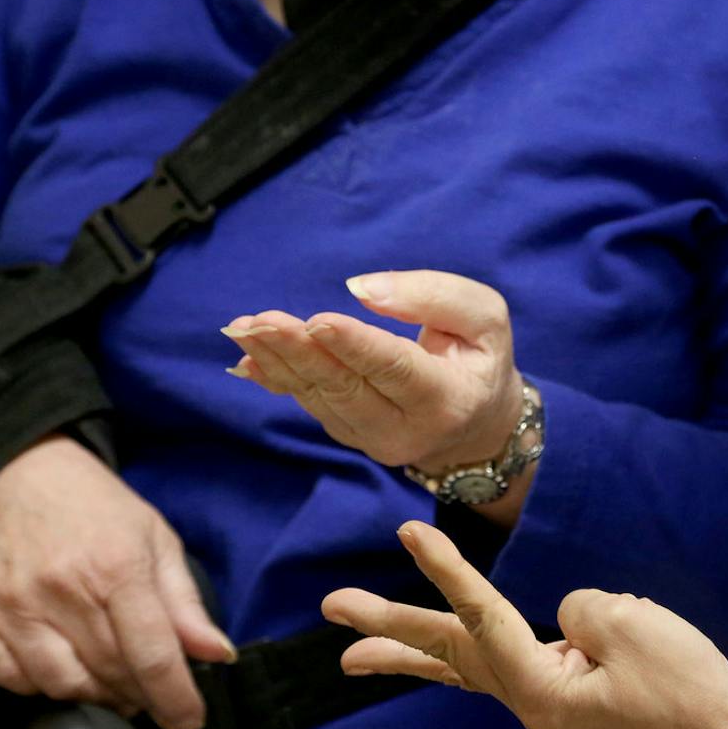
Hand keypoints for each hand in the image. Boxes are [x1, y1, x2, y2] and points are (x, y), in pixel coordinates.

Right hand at [0, 434, 235, 728]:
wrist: (14, 470)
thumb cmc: (93, 504)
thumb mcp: (154, 536)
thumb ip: (184, 600)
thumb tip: (217, 654)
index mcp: (117, 567)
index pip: (153, 654)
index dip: (176, 697)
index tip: (189, 720)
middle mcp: (64, 590)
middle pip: (112, 674)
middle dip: (141, 696)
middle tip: (152, 696)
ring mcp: (15, 606)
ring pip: (62, 686)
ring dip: (95, 697)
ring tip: (112, 684)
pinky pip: (12, 680)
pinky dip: (41, 687)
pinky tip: (62, 670)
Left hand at [223, 271, 523, 474]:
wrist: (478, 425)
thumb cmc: (480, 357)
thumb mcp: (485, 317)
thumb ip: (434, 295)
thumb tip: (361, 289)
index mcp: (448, 399)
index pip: (396, 369)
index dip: (355, 345)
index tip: (317, 320)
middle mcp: (405, 430)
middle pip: (345, 387)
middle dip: (300, 351)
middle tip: (261, 322)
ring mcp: (372, 439)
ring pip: (319, 397)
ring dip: (278, 361)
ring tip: (242, 329)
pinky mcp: (348, 435)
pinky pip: (309, 404)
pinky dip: (276, 379)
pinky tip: (248, 358)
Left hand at [320, 522, 727, 728]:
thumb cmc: (689, 689)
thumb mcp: (632, 625)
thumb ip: (581, 608)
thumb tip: (564, 617)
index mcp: (541, 689)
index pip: (480, 619)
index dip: (444, 573)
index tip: (409, 531)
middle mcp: (533, 704)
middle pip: (450, 655)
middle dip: (390, 630)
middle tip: (331, 608)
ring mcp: (551, 706)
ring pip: (466, 670)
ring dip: (412, 656)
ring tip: (352, 657)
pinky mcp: (572, 700)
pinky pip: (501, 671)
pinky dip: (463, 660)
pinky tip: (450, 657)